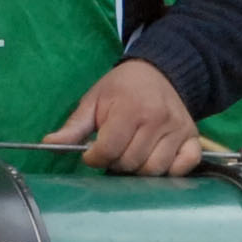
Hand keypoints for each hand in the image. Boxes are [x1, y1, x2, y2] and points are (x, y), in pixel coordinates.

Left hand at [42, 57, 203, 174]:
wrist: (158, 71)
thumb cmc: (121, 88)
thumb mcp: (94, 100)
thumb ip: (74, 126)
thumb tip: (48, 145)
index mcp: (129, 109)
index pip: (109, 150)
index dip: (95, 157)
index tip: (92, 152)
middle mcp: (157, 120)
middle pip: (130, 163)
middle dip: (115, 163)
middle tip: (113, 151)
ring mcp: (177, 129)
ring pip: (155, 170)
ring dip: (139, 169)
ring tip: (132, 154)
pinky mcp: (193, 137)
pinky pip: (185, 165)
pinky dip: (171, 170)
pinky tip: (157, 159)